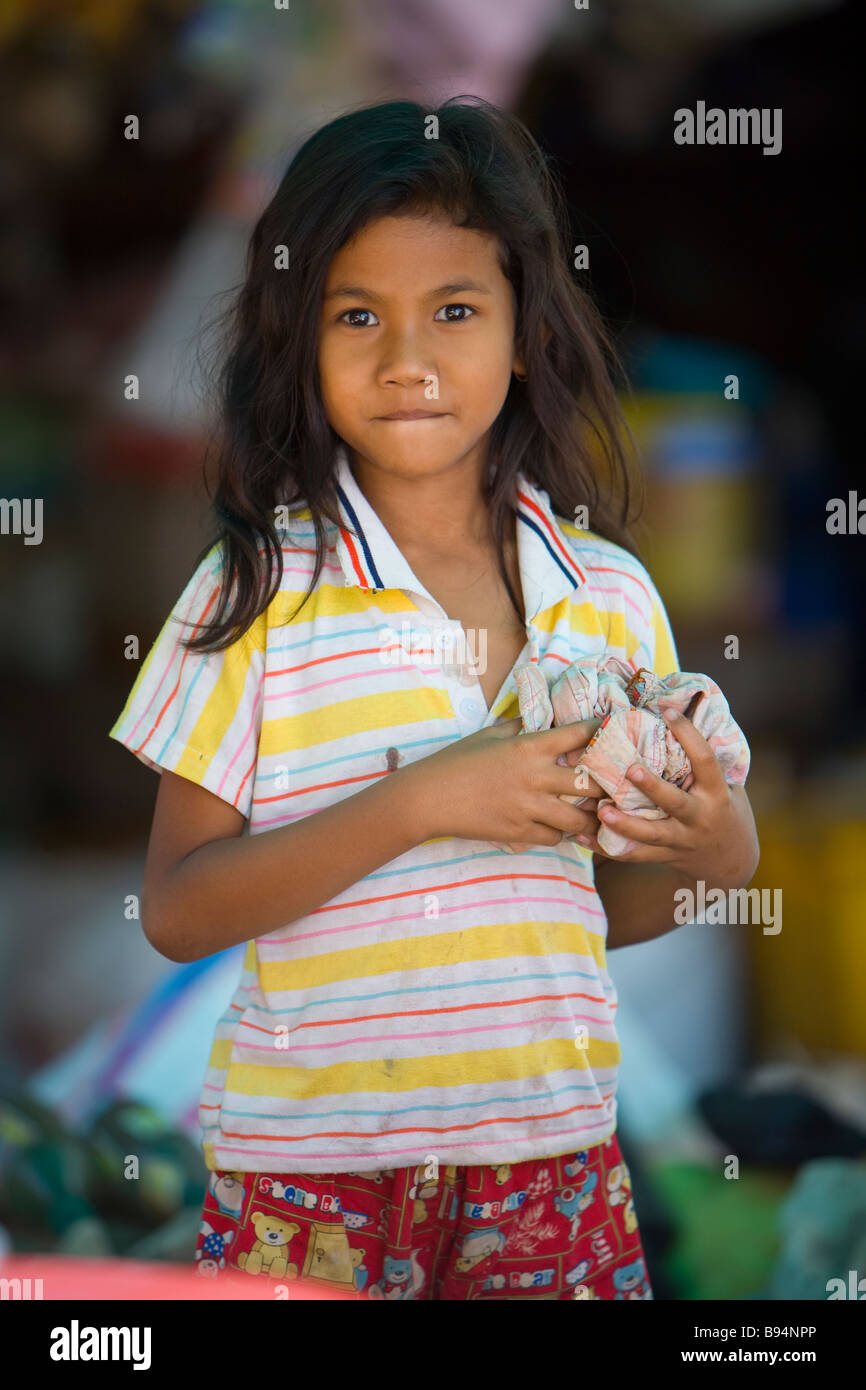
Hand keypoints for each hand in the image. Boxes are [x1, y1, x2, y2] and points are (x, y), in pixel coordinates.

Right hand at [408, 715, 604, 848]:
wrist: (429, 798)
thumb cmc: (456, 761)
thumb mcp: (489, 735)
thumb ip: (519, 727)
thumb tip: (539, 718)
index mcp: (529, 747)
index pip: (580, 734)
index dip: (602, 731)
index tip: (611, 731)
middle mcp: (535, 777)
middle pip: (591, 783)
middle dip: (605, 785)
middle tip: (610, 785)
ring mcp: (528, 808)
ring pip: (578, 819)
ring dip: (585, 816)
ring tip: (587, 813)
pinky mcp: (519, 832)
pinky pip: (554, 837)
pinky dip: (559, 834)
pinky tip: (556, 827)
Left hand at [584, 704, 759, 887]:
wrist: (732, 861)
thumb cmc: (721, 808)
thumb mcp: (722, 785)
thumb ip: (699, 763)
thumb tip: (670, 715)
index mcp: (716, 792)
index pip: (705, 760)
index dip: (689, 735)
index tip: (667, 712)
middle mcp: (700, 817)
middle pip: (675, 802)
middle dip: (653, 787)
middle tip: (629, 769)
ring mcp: (682, 840)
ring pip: (652, 834)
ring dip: (625, 823)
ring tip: (600, 810)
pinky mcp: (665, 856)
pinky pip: (634, 855)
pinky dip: (607, 846)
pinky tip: (581, 836)